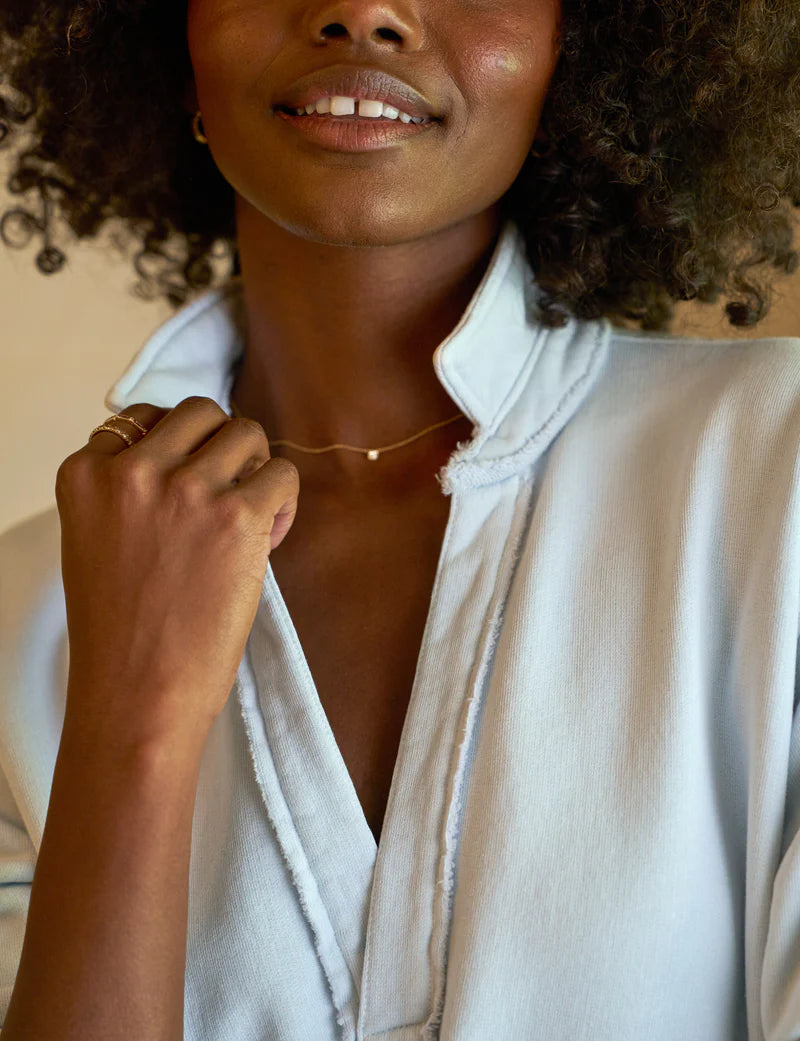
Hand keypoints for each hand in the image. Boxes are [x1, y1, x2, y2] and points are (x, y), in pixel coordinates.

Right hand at [55, 396, 299, 752]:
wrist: (138, 695)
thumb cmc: (122, 632)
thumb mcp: (99, 542)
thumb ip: (131, 492)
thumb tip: (198, 458)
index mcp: (86, 474)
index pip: (144, 419)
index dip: (177, 452)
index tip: (186, 490)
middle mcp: (133, 470)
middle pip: (200, 412)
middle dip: (222, 446)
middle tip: (229, 491)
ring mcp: (186, 489)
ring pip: (246, 432)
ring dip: (256, 467)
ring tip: (251, 515)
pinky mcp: (237, 516)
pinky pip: (283, 474)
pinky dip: (284, 501)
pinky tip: (270, 537)